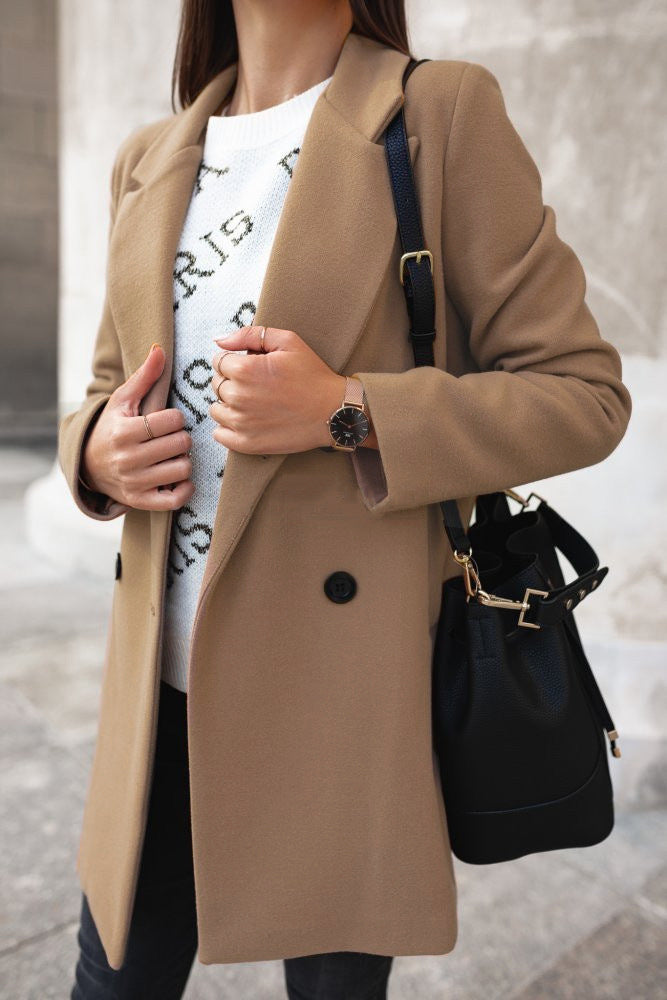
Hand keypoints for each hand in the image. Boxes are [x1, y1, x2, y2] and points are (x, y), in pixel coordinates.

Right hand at [81, 344, 194, 510]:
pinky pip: (176, 499)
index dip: (177, 418)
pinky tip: (179, 477)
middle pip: (181, 444)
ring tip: (173, 455)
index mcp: (123, 431)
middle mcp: (127, 459)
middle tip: (173, 438)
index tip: (169, 420)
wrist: (89, 465)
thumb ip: (144, 377)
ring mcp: (134, 482)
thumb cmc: (112, 427)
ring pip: (183, 469)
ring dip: (184, 461)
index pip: (172, 420)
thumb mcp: (123, 400)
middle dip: (182, 438)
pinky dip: (185, 488)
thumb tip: (159, 350)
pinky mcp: (140, 501)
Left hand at [209, 325, 345, 453]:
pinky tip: (246, 421)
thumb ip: (249, 335)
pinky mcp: (246, 443)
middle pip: (217, 385)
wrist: (333, 411)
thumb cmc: (312, 374)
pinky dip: (227, 428)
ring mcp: (241, 423)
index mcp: (245, 369)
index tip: (252, 368)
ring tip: (253, 403)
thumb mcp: (287, 342)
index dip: (234, 362)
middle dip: (231, 381)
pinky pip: (219, 434)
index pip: (219, 361)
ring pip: (216, 409)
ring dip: (228, 404)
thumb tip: (218, 341)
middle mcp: (238, 396)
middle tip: (257, 386)